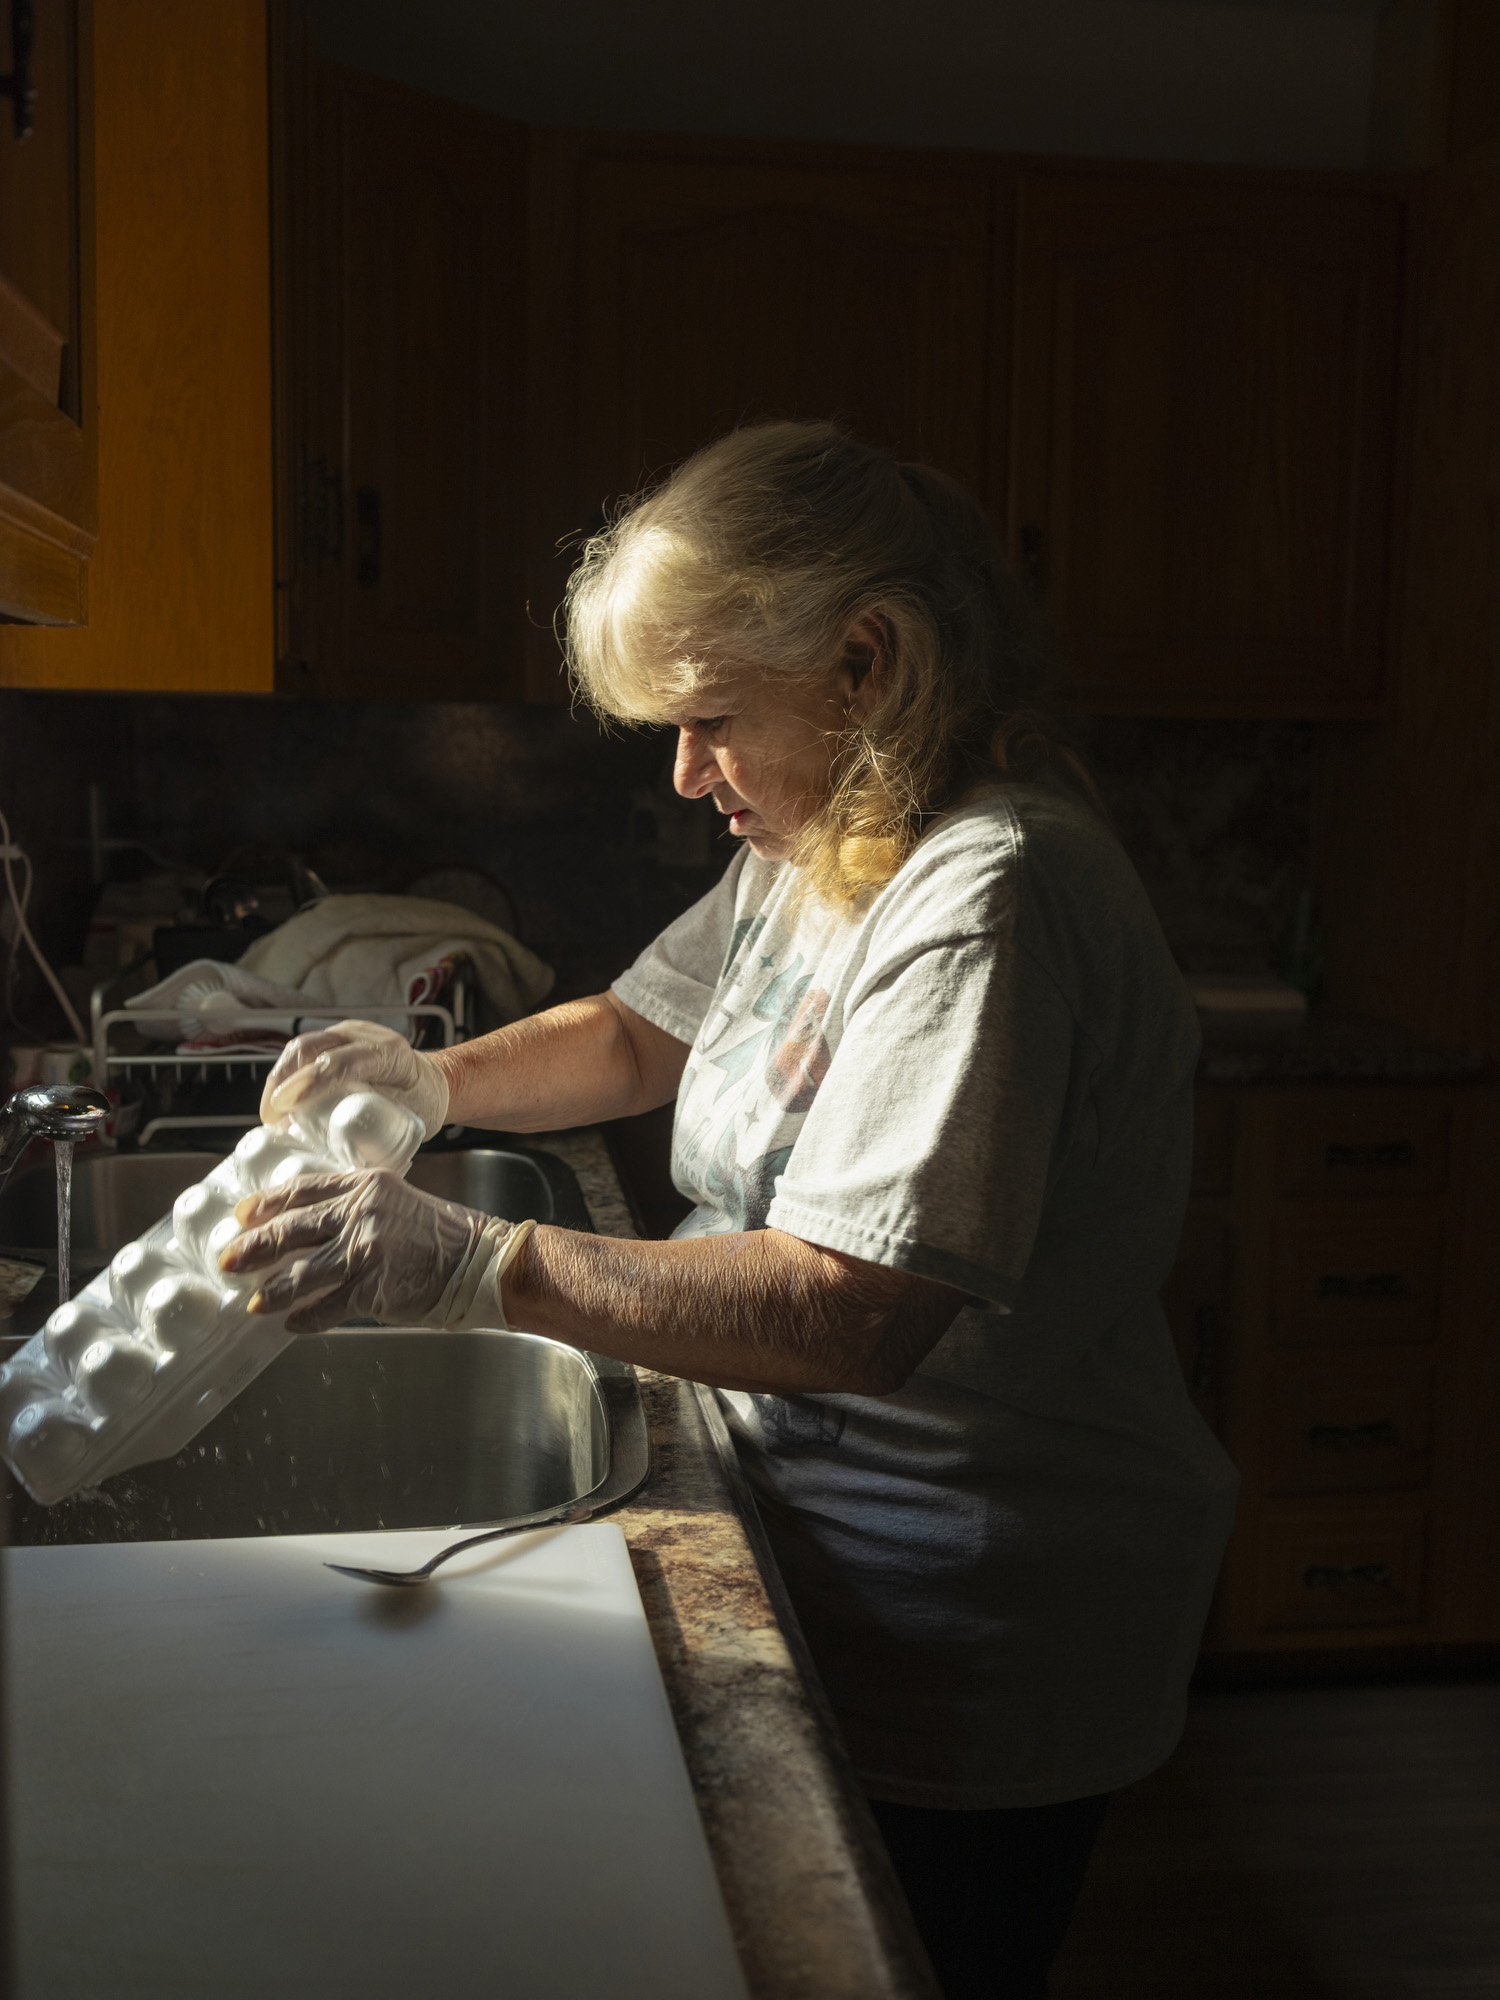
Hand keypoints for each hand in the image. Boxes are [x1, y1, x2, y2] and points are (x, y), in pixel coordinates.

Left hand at [224, 1170, 483, 1333]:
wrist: (478, 1262)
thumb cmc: (441, 1235)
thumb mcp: (396, 1201)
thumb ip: (357, 1206)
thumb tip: (309, 1229)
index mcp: (365, 1185)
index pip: (302, 1191)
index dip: (266, 1204)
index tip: (242, 1216)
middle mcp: (361, 1213)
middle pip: (291, 1230)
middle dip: (253, 1248)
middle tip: (230, 1261)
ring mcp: (365, 1251)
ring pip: (301, 1274)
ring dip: (272, 1291)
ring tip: (253, 1303)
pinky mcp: (372, 1288)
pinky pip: (326, 1308)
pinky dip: (305, 1319)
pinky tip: (292, 1324)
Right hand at [259, 1020, 449, 1137]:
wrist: (429, 1083)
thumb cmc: (420, 1105)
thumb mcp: (407, 1121)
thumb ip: (375, 1136)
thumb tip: (337, 1165)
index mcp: (391, 1054)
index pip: (344, 1062)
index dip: (311, 1083)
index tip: (286, 1109)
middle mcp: (366, 1036)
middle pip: (313, 1047)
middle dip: (284, 1081)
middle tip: (270, 1117)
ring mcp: (348, 1034)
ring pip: (302, 1046)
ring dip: (278, 1079)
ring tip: (269, 1112)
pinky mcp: (334, 1039)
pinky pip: (302, 1051)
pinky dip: (285, 1075)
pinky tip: (276, 1101)